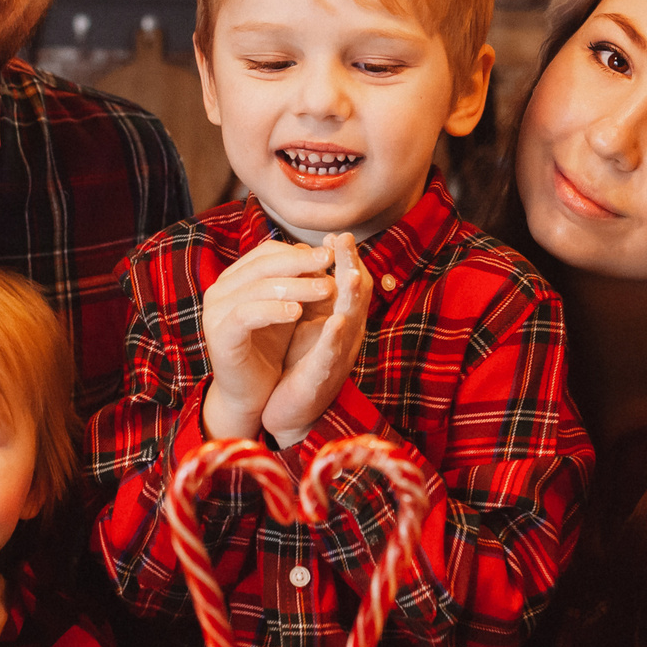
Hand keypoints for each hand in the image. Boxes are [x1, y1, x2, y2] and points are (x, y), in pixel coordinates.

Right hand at [199, 241, 338, 439]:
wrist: (251, 394)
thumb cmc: (270, 348)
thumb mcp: (287, 308)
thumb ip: (297, 282)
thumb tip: (321, 252)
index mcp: (234, 278)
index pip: (268, 253)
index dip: (300, 252)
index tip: (331, 254)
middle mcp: (220, 290)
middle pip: (263, 264)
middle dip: (301, 262)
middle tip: (331, 261)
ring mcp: (215, 312)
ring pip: (258, 287)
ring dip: (296, 286)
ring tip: (327, 288)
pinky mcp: (219, 335)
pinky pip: (246, 314)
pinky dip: (273, 310)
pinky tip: (297, 312)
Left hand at [261, 233, 368, 443]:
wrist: (290, 413)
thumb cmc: (300, 365)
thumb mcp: (309, 325)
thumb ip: (316, 296)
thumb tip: (314, 260)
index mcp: (340, 320)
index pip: (349, 283)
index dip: (347, 258)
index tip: (339, 233)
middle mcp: (345, 336)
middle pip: (356, 296)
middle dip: (352, 266)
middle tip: (346, 239)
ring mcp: (336, 357)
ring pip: (349, 322)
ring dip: (350, 298)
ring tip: (349, 274)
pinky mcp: (321, 379)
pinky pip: (330, 355)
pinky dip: (334, 338)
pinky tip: (335, 322)